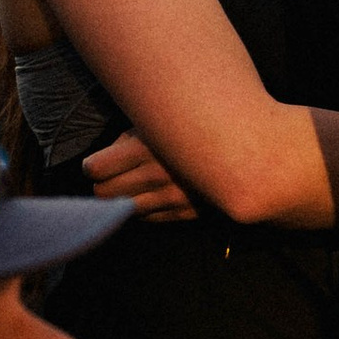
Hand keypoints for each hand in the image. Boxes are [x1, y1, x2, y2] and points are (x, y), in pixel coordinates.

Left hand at [82, 131, 196, 221]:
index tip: (98, 163)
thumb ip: (130, 136)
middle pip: (103, 193)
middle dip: (104, 184)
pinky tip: (152, 193)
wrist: (244, 150)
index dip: (93, 166)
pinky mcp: (183, 212)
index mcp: (145, 147)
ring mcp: (171, 197)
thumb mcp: (160, 120)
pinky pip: (147, 218)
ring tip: (132, 184)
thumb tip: (105, 156)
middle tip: (113, 175)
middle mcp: (155, 175)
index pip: (95, 169)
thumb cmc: (194, 126)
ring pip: (123, 209)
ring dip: (122, 198)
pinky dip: (143, 209)